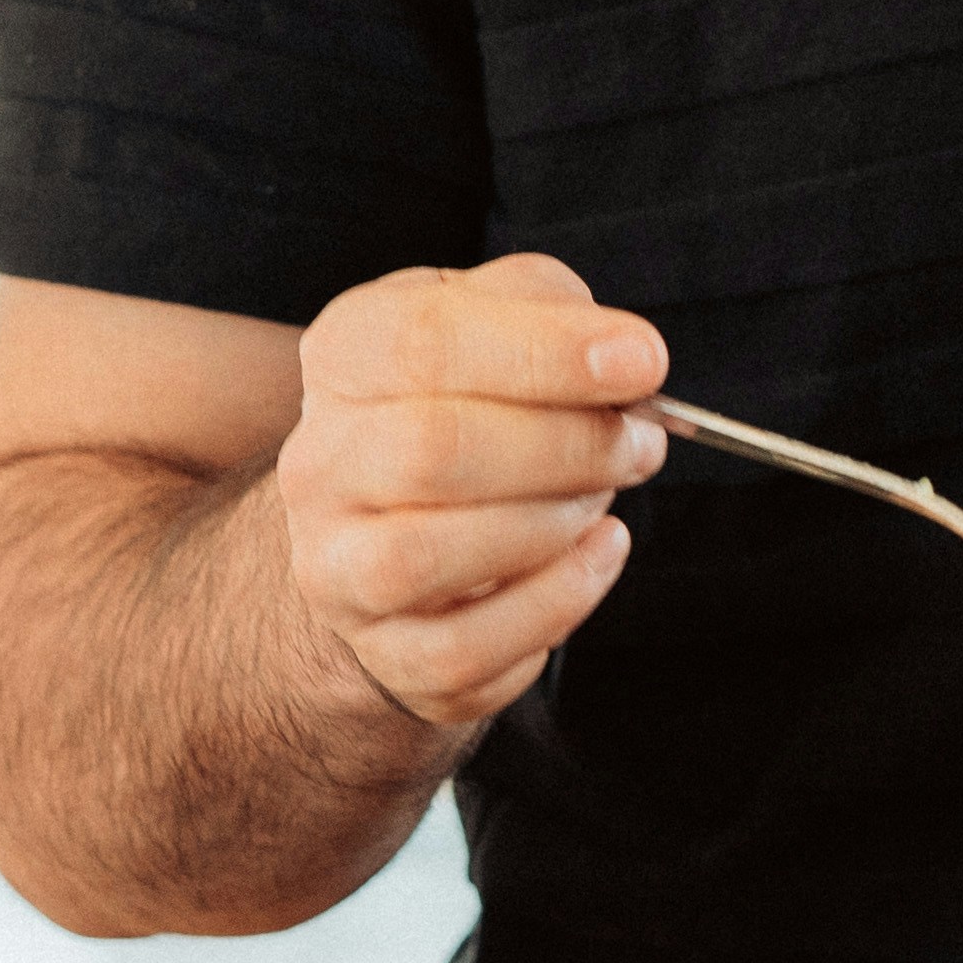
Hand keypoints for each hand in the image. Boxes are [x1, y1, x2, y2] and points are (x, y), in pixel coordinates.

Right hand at [263, 254, 670, 731]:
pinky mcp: (386, 653)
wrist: (395, 524)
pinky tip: (597, 553)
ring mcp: (338, 569)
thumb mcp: (492, 322)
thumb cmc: (463, 406)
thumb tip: (621, 351)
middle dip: (567, 446)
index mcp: (344, 357)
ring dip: (553, 523)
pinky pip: (465, 648)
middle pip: (430, 451)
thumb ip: (548, 309)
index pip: (424, 343)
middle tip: (642, 441)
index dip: (545, 352)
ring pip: (428, 556)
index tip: (643, 362)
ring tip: (602, 496)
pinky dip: (554, 603)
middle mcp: (320, 465)